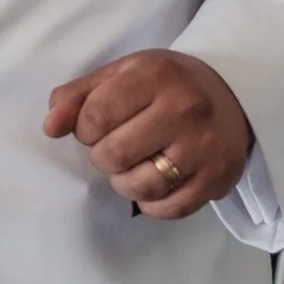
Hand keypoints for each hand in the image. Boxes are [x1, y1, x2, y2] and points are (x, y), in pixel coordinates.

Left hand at [45, 47, 251, 219]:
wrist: (233, 93)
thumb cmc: (165, 85)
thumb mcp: (121, 75)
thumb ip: (78, 97)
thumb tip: (50, 127)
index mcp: (155, 75)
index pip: (95, 117)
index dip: (84, 129)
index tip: (96, 127)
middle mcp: (185, 108)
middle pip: (114, 155)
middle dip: (103, 156)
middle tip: (117, 146)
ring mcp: (205, 145)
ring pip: (141, 186)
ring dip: (125, 183)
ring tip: (133, 166)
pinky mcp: (220, 176)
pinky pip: (170, 208)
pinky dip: (152, 203)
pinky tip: (154, 184)